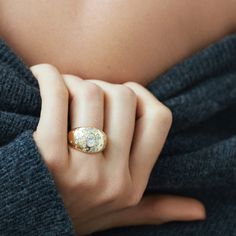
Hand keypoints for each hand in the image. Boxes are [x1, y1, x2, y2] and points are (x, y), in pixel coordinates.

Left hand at [30, 64, 205, 234]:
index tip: (119, 92)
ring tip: (62, 90)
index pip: (159, 118)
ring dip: (73, 81)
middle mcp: (113, 180)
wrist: (31, 225)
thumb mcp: (121, 214)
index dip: (140, 94)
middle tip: (83, 92)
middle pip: (123, 97)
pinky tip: (42, 76)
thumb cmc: (75, 213)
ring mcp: (82, 171)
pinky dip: (48, 77)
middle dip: (101, 85)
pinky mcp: (48, 157)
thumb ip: (158, 208)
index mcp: (134, 185)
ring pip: (91, 92)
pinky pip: (57, 96)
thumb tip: (199, 209)